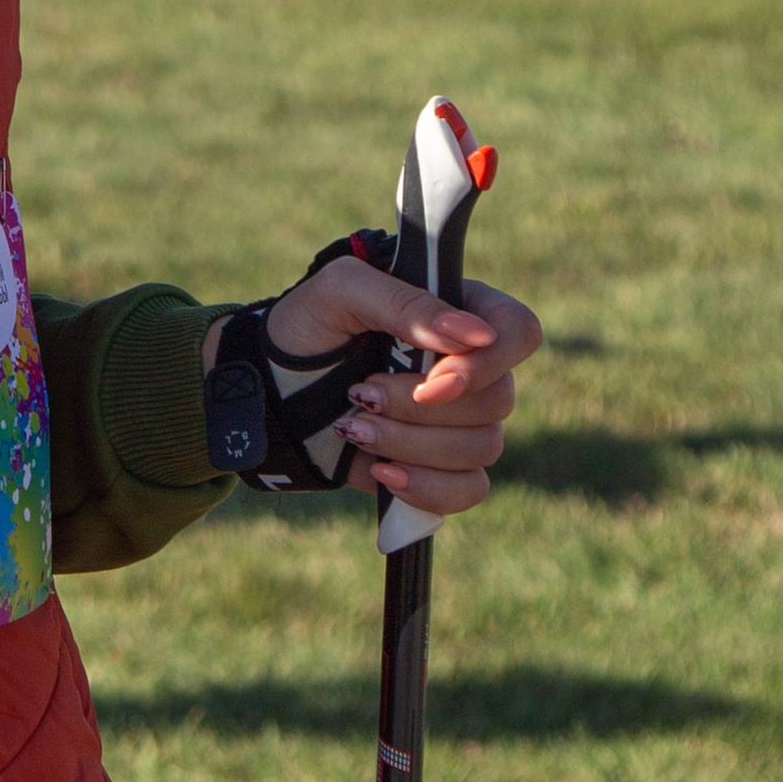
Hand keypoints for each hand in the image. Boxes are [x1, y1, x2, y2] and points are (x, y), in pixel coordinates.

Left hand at [216, 258, 542, 522]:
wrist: (265, 392)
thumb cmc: (303, 327)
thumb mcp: (340, 292)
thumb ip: (404, 302)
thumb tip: (474, 336)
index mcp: (457, 311)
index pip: (517, 332)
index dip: (488, 363)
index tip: (435, 380)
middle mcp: (468, 366)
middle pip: (499, 400)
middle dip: (419, 407)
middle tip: (361, 392)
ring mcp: (457, 419)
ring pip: (484, 447)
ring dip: (409, 443)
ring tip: (352, 425)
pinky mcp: (438, 466)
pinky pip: (469, 489)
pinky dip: (425, 486)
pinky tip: (380, 471)